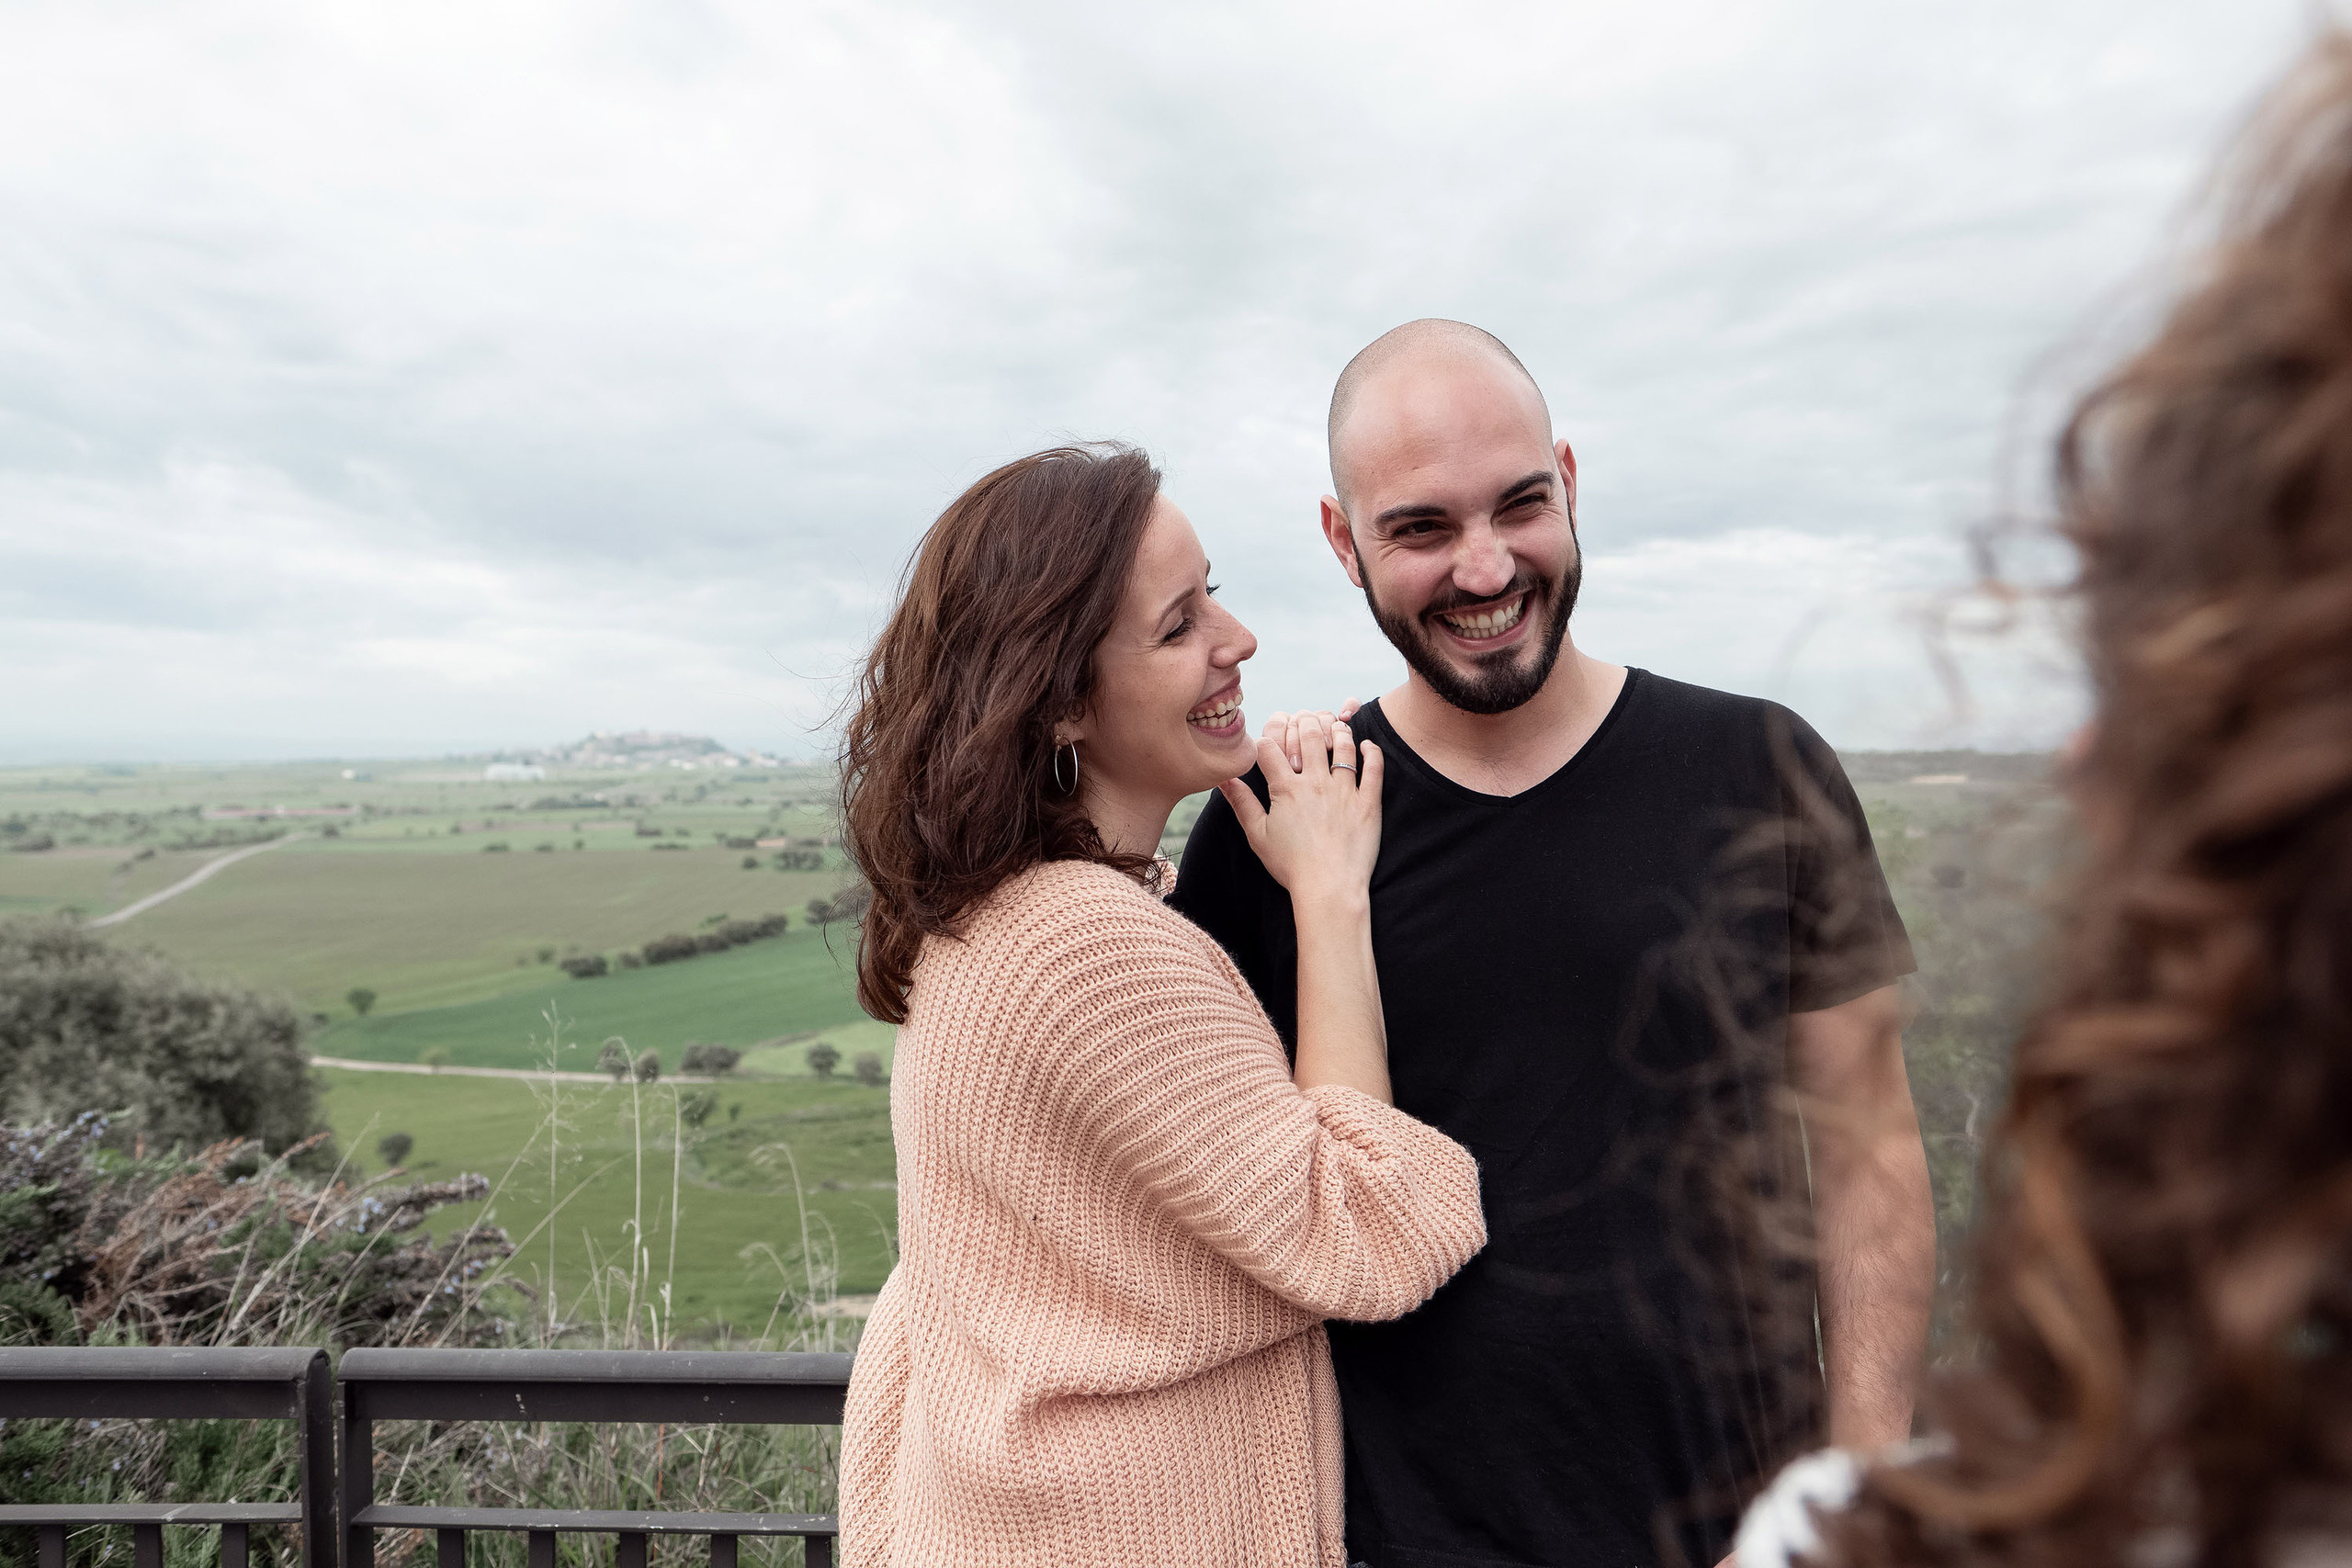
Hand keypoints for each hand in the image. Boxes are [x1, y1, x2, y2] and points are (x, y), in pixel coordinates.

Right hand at [1219, 712, 1382, 905]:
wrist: (1329, 889)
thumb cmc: (1291, 866)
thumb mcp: (1258, 836)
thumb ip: (1241, 803)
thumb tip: (1222, 779)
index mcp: (1286, 790)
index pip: (1270, 749)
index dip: (1265, 739)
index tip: (1267, 740)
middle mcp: (1315, 783)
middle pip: (1309, 737)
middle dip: (1304, 722)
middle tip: (1304, 719)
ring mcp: (1344, 791)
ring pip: (1343, 747)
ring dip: (1338, 730)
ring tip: (1335, 725)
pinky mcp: (1367, 804)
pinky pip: (1374, 769)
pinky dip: (1372, 752)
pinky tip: (1367, 745)